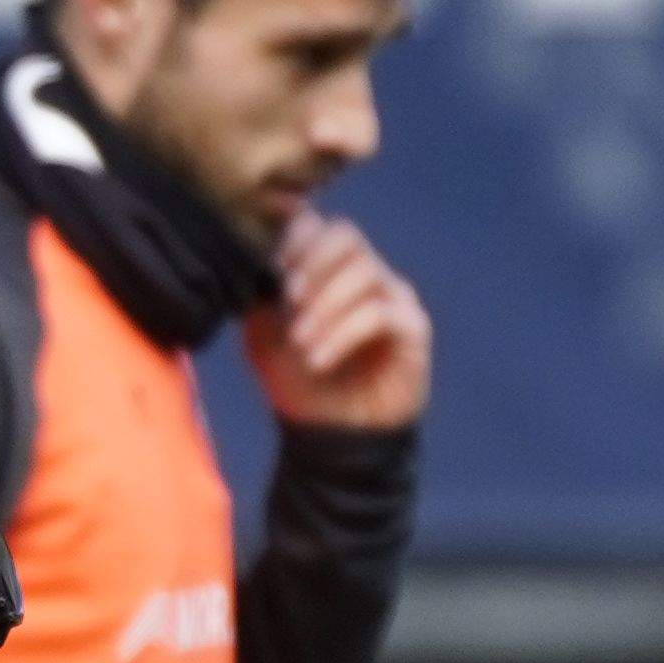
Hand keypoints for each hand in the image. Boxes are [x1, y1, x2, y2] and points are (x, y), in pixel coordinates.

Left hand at [246, 208, 431, 430]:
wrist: (331, 436)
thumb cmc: (299, 384)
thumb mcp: (263, 339)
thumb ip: (258, 297)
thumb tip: (251, 260)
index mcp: (329, 271)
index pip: (317, 225)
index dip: (292, 239)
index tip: (270, 271)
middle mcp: (365, 276)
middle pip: (346, 234)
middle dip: (312, 263)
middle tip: (288, 299)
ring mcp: (393, 299)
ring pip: (364, 271)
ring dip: (324, 306)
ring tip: (300, 344)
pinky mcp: (412, 329)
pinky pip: (380, 313)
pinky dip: (342, 334)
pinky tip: (318, 360)